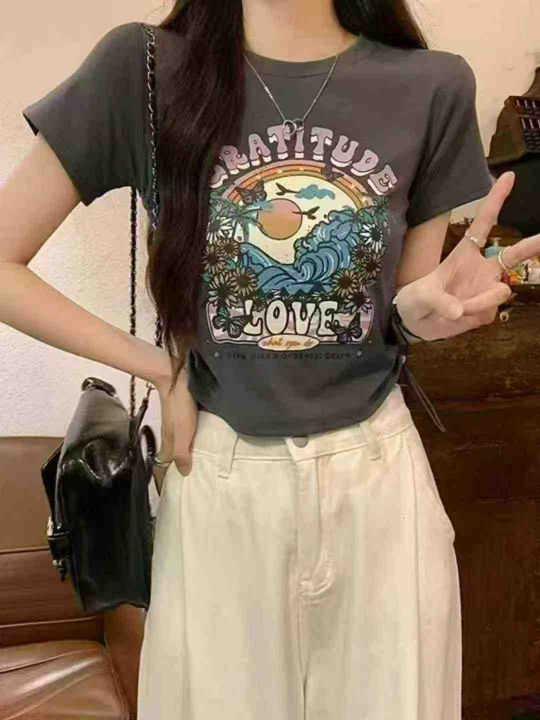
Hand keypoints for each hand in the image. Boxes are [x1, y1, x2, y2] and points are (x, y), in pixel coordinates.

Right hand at [153, 366, 197, 491]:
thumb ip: (182, 453)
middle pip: (173, 455)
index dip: (169, 476)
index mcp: (168, 442)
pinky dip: (194, 439)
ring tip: (202, 462)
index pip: (165, 464)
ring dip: (188, 452)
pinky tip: (204, 440)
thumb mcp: (183, 433)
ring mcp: (176, 424)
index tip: (178, 488)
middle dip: (180, 466)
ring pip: (180, 443)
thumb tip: (184, 474)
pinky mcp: (183, 414)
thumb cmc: (179, 407)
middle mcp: (170, 435)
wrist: (176, 379)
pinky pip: (187, 432)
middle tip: (194, 477)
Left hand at [395, 171, 539, 340]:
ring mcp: (486, 290)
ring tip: (454, 310)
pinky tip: (458, 318)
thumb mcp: (421, 297)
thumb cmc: (416, 299)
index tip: (509, 176)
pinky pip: (487, 313)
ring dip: (478, 303)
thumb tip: (459, 311)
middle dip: (533, 245)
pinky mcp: (486, 311)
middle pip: (514, 255)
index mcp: (465, 253)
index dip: (496, 200)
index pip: (485, 223)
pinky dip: (471, 318)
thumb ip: (441, 301)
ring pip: (498, 293)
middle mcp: (482, 269)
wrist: (414, 323)